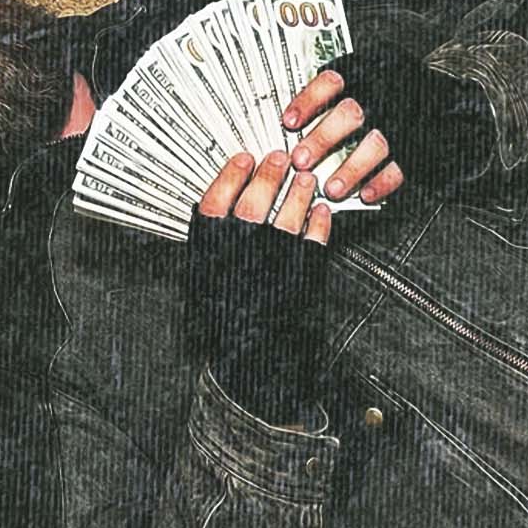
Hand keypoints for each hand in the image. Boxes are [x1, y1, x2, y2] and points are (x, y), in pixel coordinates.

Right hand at [185, 152, 328, 421]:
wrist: (256, 370)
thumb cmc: (226, 329)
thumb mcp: (204, 285)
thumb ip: (210, 249)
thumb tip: (218, 211)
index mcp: (212, 251)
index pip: (218, 199)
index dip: (231, 175)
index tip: (243, 158)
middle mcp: (243, 251)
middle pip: (257, 198)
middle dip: (269, 173)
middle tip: (278, 158)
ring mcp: (276, 260)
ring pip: (290, 212)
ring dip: (299, 191)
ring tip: (305, 179)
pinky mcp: (306, 273)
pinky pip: (316, 237)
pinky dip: (321, 222)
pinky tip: (322, 212)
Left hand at [280, 70, 406, 206]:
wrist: (437, 98)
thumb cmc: (388, 89)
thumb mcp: (362, 75)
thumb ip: (332, 93)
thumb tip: (291, 121)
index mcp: (363, 75)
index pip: (332, 82)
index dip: (308, 102)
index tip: (289, 122)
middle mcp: (381, 97)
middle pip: (350, 115)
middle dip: (323, 139)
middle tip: (301, 161)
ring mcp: (401, 123)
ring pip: (376, 145)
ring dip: (351, 169)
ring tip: (331, 189)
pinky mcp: (417, 147)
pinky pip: (400, 167)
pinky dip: (381, 182)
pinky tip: (365, 193)